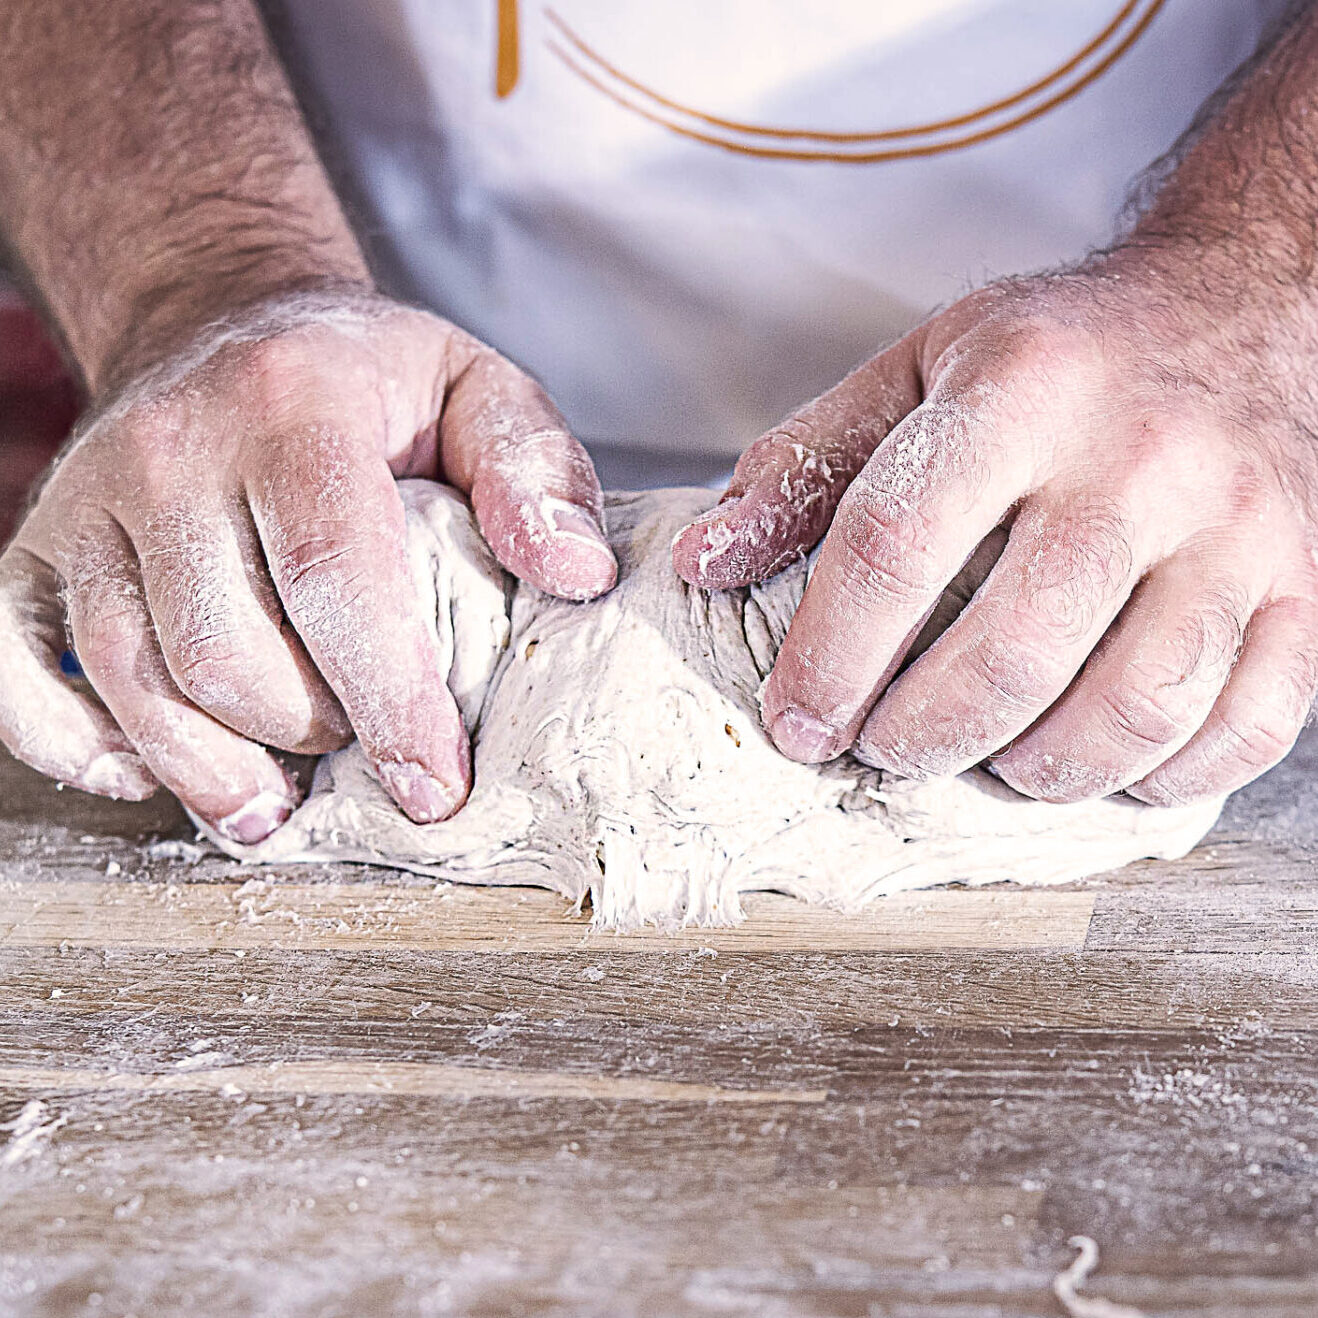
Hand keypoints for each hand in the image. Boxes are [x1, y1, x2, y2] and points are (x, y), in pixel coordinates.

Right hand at [0, 291, 615, 837]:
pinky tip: (149, 771)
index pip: (339, 579)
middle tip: (362, 743)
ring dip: (217, 768)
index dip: (392, 702)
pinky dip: (80, 748)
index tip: (434, 787)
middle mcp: (170, 449)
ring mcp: (88, 502)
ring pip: (136, 682)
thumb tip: (573, 578)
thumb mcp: (476, 392)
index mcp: (294, 407)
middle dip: (314, 733)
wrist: (221, 326)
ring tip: (281, 794)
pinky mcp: (35, 549)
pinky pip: (19, 677)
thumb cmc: (365, 384)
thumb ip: (534, 475)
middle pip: (232, 655)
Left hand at [673, 252, 1317, 804]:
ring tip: (983, 760)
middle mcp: (1142, 459)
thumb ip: (806, 465)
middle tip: (884, 749)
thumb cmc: (1056, 353)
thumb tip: (707, 563)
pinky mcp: (1308, 586)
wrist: (1236, 306)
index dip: (828, 659)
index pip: (895, 548)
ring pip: (1132, 710)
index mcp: (1022, 390)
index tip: (797, 724)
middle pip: (1012, 654)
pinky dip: (1155, 776)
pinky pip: (1245, 728)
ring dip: (1032, 771)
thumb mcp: (916, 369)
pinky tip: (1095, 760)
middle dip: (922, 737)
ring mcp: (1241, 530)